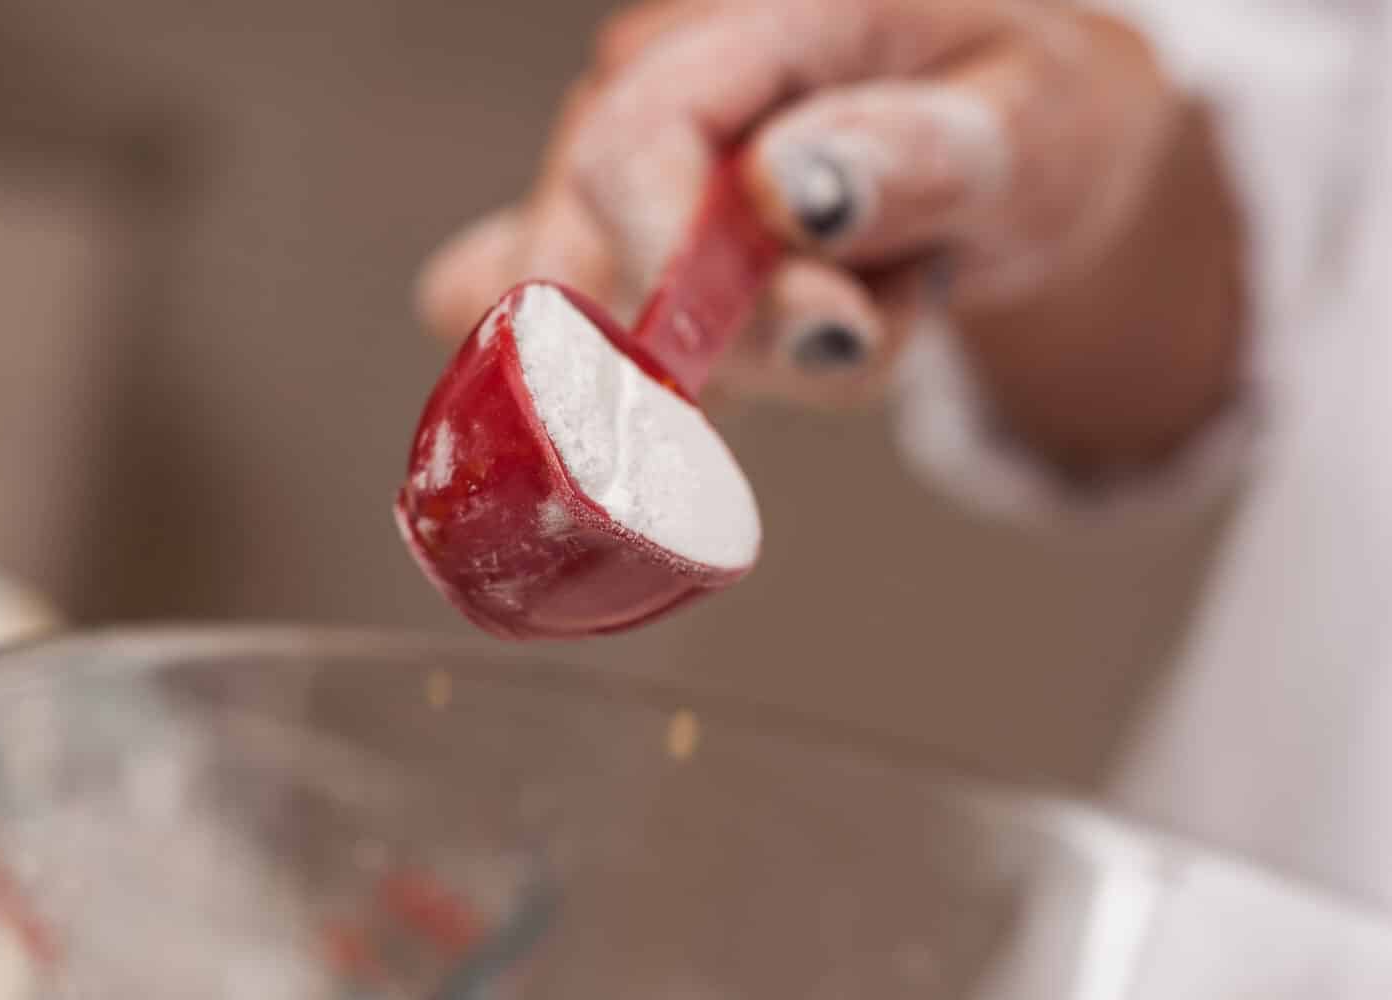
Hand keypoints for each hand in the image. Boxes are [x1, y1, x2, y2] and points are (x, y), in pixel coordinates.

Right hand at [419, 0, 1240, 470]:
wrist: (1006, 136)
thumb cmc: (1028, 116)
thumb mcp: (1031, 131)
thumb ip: (920, 157)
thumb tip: (787, 195)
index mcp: (752, 16)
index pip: (635, 142)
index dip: (681, 269)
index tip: (822, 336)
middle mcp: (651, 75)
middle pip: (597, 249)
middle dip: (740, 337)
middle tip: (877, 313)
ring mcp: (617, 157)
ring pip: (601, 317)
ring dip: (741, 357)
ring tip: (852, 298)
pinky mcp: (608, 233)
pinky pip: (582, 336)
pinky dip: (681, 367)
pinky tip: (767, 324)